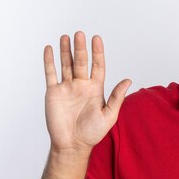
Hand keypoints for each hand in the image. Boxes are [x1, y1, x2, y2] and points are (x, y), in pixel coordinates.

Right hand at [43, 31, 130, 152]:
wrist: (72, 145)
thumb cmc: (92, 133)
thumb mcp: (109, 115)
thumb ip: (117, 97)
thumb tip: (129, 80)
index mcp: (95, 88)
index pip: (97, 66)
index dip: (97, 52)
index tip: (96, 38)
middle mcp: (81, 85)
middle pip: (81, 62)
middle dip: (80, 48)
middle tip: (80, 34)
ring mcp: (67, 88)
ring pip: (66, 64)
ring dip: (66, 51)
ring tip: (66, 36)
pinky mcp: (53, 92)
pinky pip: (51, 74)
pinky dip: (49, 61)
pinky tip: (50, 49)